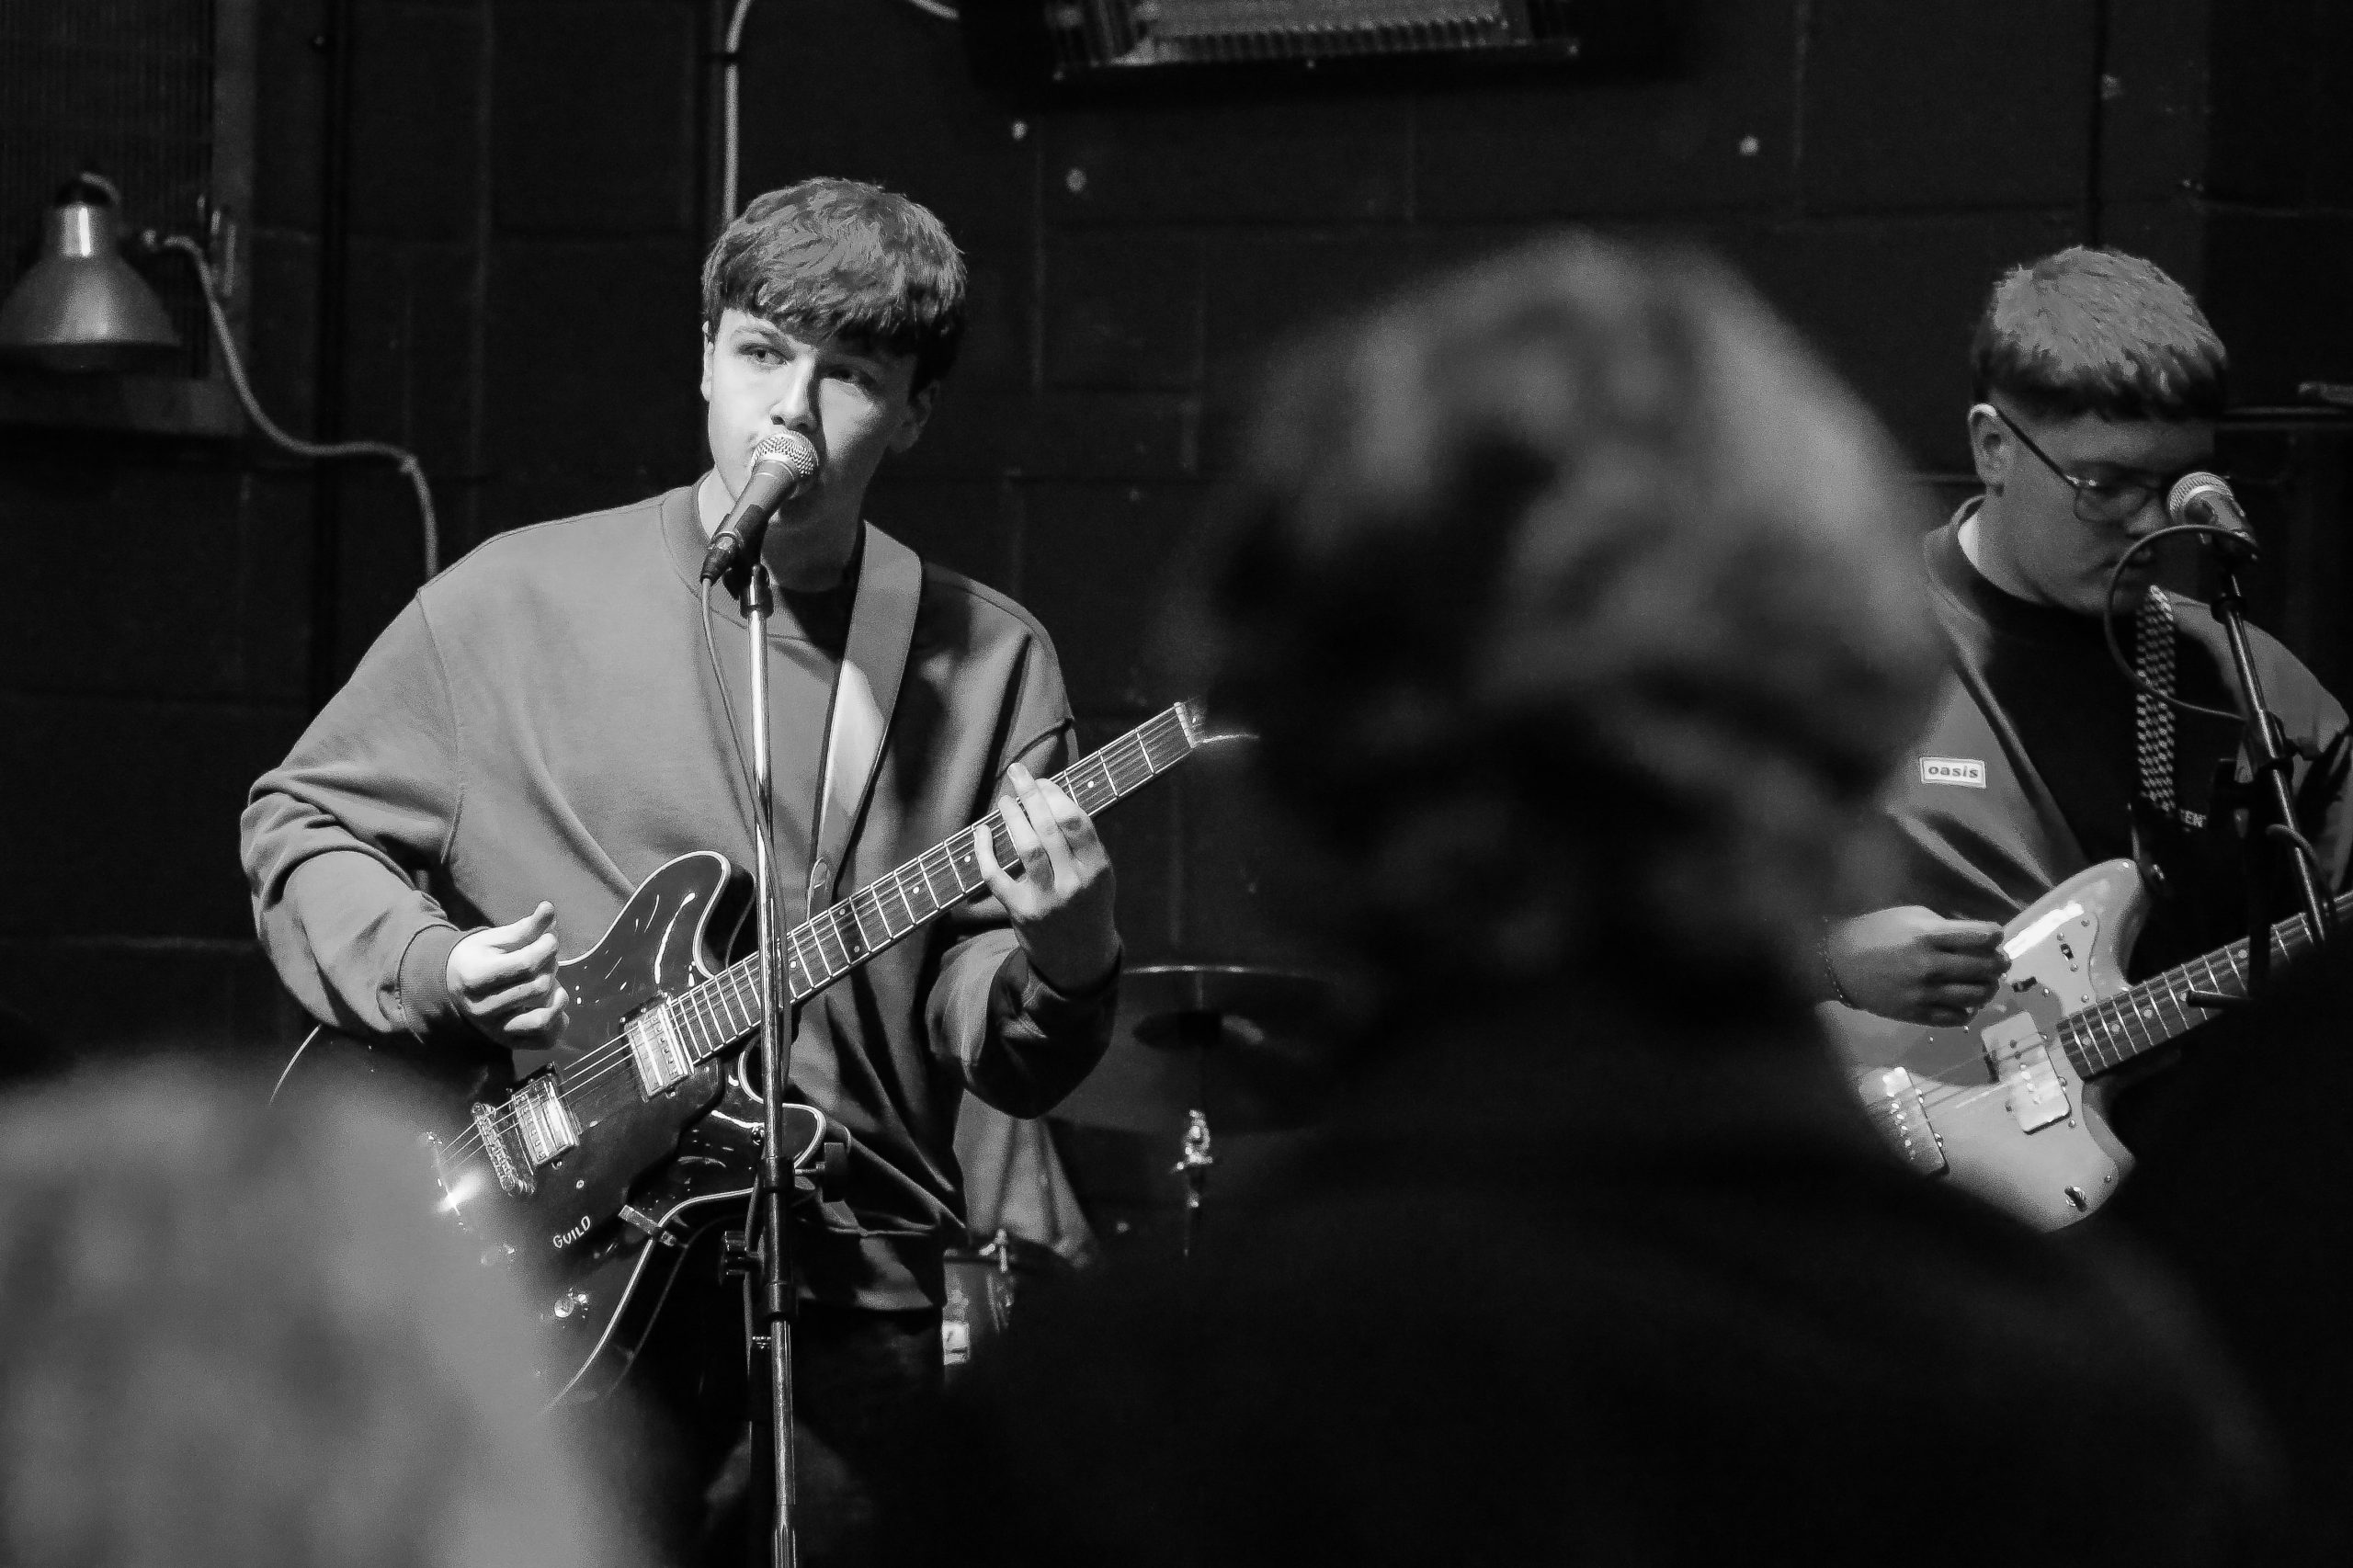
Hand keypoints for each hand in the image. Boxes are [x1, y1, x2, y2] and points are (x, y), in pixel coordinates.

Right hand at [446, 901, 569, 1045]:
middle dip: (551, 967)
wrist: (453, 988)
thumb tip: (549, 908)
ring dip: (557, 995)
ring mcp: (496, 1029)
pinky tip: (555, 1003)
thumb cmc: (479, 957)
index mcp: (473, 977)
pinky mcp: (510, 1042)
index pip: (525, 964)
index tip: (550, 939)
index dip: (547, 947)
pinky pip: (545, 1039)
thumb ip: (525, 928)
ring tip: (551, 982)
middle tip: (547, 959)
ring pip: (543, 1018)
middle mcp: (482, 1009)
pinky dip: (560, 1021)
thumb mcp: (496, 939)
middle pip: (537, 988)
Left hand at [973, 762, 1117, 992]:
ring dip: (1012, 818)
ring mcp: (1047, 899)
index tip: (1043, 782)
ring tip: (1004, 800)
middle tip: (1018, 773)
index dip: (1056, 795)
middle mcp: (1073, 883)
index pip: (1075, 821)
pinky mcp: (1021, 912)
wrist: (1080, 959)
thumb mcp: (1098, 875)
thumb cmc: (1087, 905)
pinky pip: (996, 876)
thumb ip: (1081, 843)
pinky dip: (984, 852)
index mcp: (1097, 868)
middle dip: (1031, 794)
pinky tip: (981, 833)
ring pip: (1026, 848)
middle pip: (1049, 828)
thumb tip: (1049, 797)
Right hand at [1827, 906, 2008, 1025]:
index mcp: (1928, 936)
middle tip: (2000, 961)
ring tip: (1986, 982)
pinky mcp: (1916, 1014)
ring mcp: (1924, 993)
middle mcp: (1930, 965)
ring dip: (1989, 987)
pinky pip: (1957, 1017)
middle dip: (2000, 962)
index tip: (1996, 935)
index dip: (1996, 935)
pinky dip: (1968, 1010)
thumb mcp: (1908, 916)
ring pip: (1977, 995)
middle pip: (1986, 967)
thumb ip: (1943, 926)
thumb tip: (1976, 938)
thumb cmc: (1874, 932)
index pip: (1983, 936)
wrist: (1838, 963)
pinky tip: (1965, 1002)